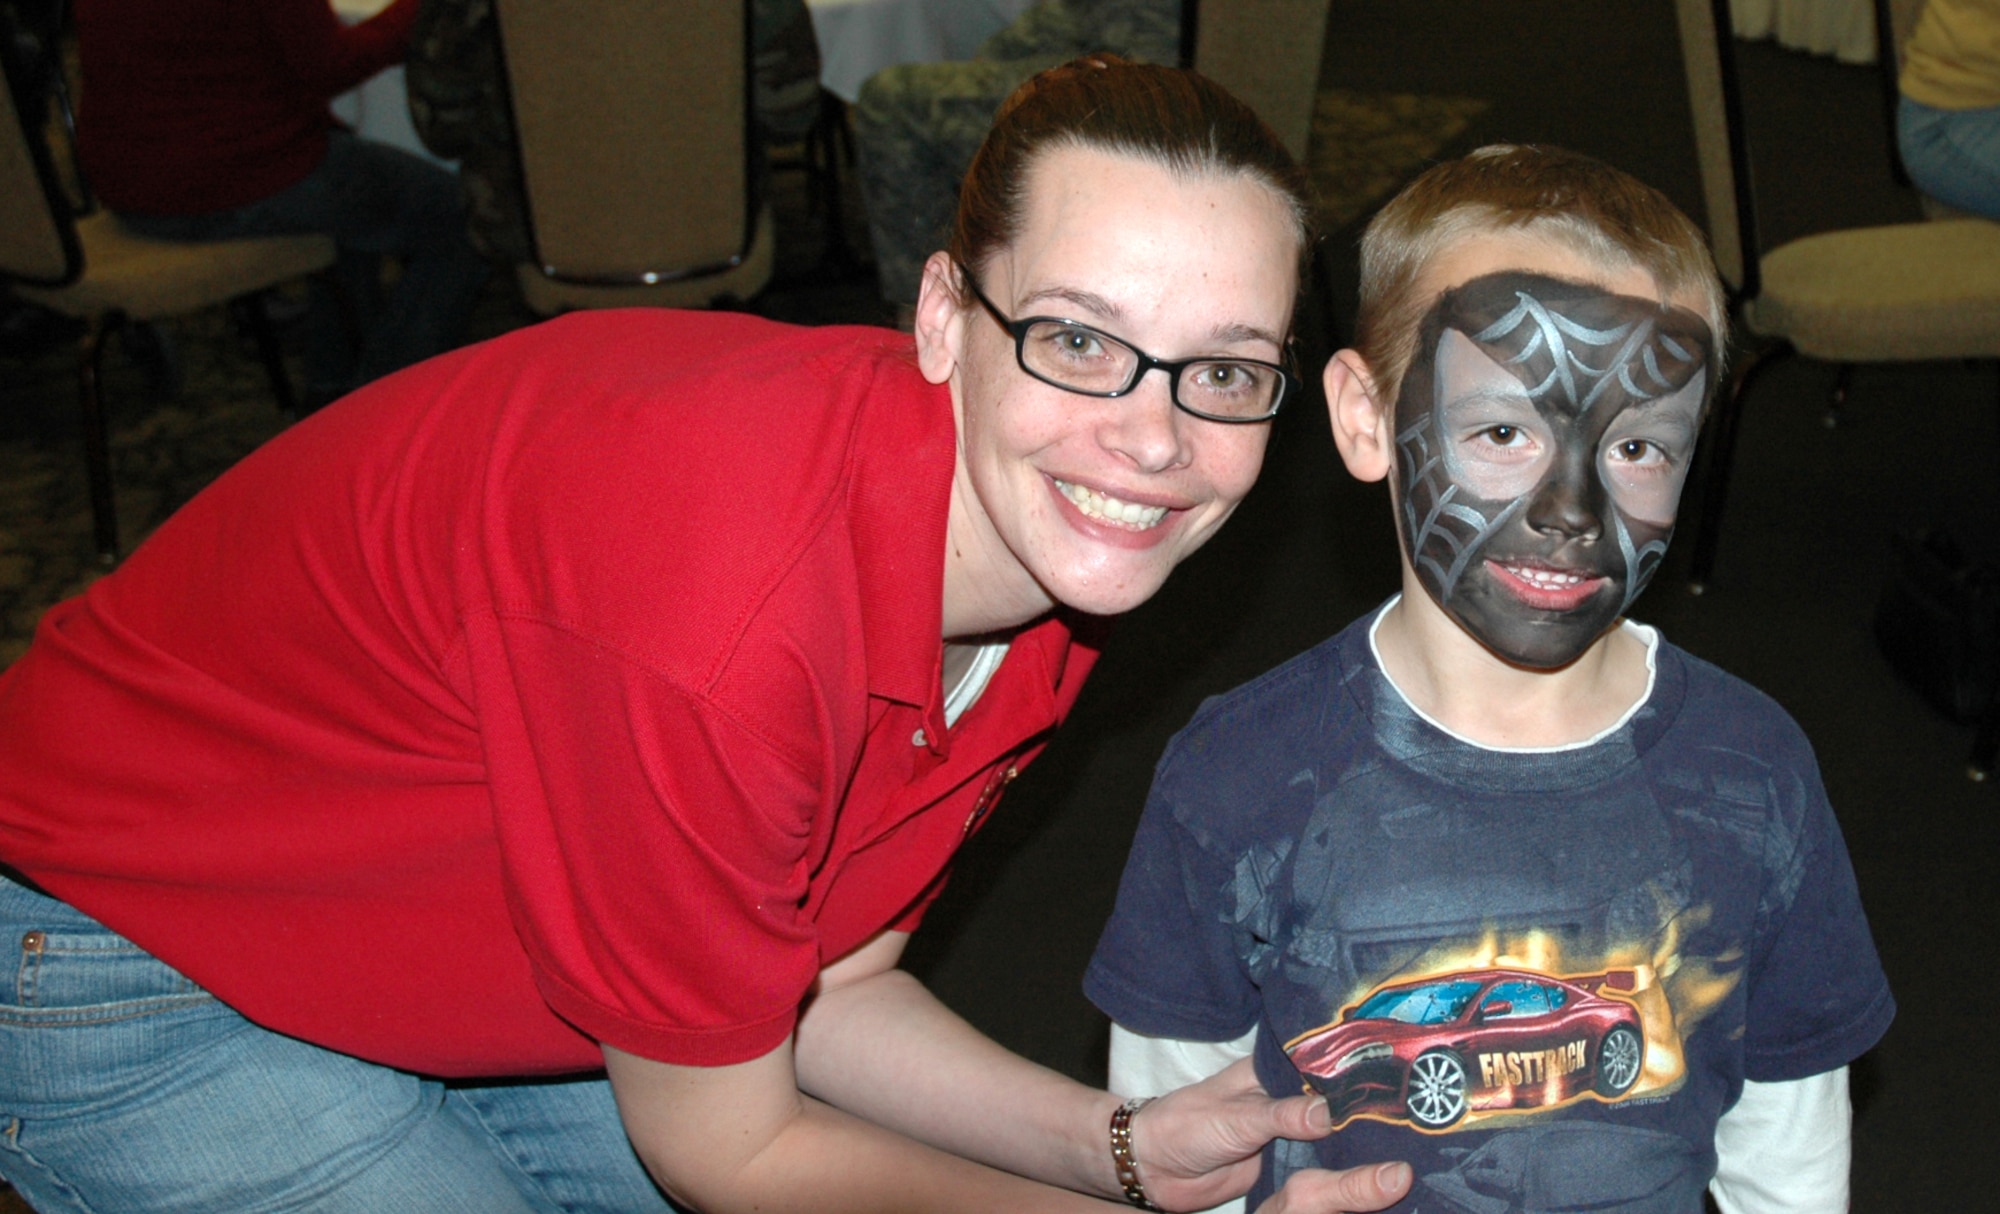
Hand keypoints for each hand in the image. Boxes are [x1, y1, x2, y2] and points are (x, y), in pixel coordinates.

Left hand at [1127, 1059, 1410, 1211]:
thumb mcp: (1235, 1117)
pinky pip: (1321, 1166)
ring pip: (1333, 1135)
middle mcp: (1286, 1098)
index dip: (1356, 1067)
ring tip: (1410, 1145)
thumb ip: (1282, 1115)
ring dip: (1359, 1142)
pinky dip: (1343, 1170)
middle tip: (1416, 1115)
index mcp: (1271, 1071)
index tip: (1400, 1071)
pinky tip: (1377, 1173)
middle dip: (1368, 1108)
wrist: (1155, 1169)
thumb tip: (1334, 1111)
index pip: (1322, 1063)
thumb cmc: (1186, 1126)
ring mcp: (1289, 1133)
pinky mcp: (1286, 1165)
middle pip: (1335, 1100)